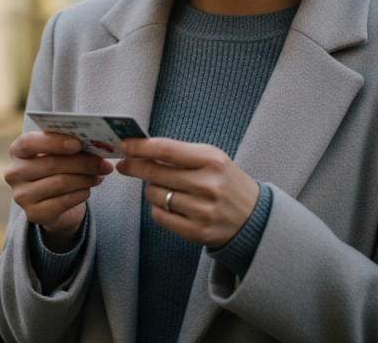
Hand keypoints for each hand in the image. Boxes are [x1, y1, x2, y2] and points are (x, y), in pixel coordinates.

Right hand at [5, 131, 113, 249]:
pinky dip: (81, 194)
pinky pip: (64, 201)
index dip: (54, 142)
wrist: (53, 204)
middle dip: (83, 163)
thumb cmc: (57, 170)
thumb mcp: (58, 154)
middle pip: (51, 164)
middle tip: (104, 163)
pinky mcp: (33, 214)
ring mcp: (21, 195)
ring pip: (60, 183)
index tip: (78, 143)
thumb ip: (69, 146)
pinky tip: (88, 190)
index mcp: (18, 150)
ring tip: (99, 175)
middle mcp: (14, 173)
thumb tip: (97, 145)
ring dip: (85, 179)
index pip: (30, 142)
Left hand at [116, 138, 259, 248]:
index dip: (139, 147)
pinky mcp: (197, 232)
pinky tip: (170, 204)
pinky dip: (158, 208)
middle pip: (154, 173)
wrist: (253, 218)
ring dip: (152, 189)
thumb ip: (179, 153)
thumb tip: (139, 150)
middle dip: (134, 166)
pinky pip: (159, 216)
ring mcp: (202, 211)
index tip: (123, 145)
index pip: (166, 149)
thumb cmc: (226, 182)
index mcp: (212, 160)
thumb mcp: (212, 159)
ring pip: (154, 194)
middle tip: (126, 164)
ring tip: (165, 187)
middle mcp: (207, 185)